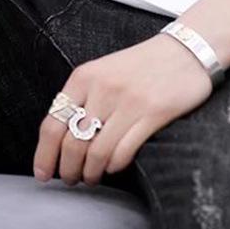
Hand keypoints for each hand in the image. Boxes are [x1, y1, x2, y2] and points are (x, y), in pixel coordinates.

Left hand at [33, 31, 213, 186]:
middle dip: (67, 170)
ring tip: (92, 177)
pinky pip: (123, 153)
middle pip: (71, 144)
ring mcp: (129, 102)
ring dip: (90, 174)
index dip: (44, 156)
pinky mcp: (153, 114)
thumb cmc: (143, 64)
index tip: (43, 173)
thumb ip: (83, 97)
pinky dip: (114, 167)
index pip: (52, 124)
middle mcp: (103, 88)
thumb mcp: (104, 70)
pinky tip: (114, 166)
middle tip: (71, 179)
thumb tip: (61, 139)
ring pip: (96, 154)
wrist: (186, 49)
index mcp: (85, 76)